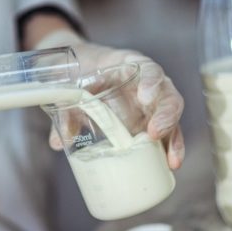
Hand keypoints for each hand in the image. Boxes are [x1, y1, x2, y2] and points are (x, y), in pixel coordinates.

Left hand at [36, 30, 184, 169]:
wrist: (83, 69)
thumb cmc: (84, 73)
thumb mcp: (74, 86)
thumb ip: (67, 109)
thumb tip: (58, 142)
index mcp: (133, 66)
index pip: (149, 69)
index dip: (151, 82)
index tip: (144, 97)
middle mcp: (150, 84)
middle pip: (168, 96)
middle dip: (166, 116)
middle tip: (154, 132)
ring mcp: (153, 104)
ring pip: (172, 118)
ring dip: (173, 139)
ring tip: (170, 160)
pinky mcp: (151, 121)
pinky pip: (166, 133)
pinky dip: (169, 149)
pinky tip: (170, 165)